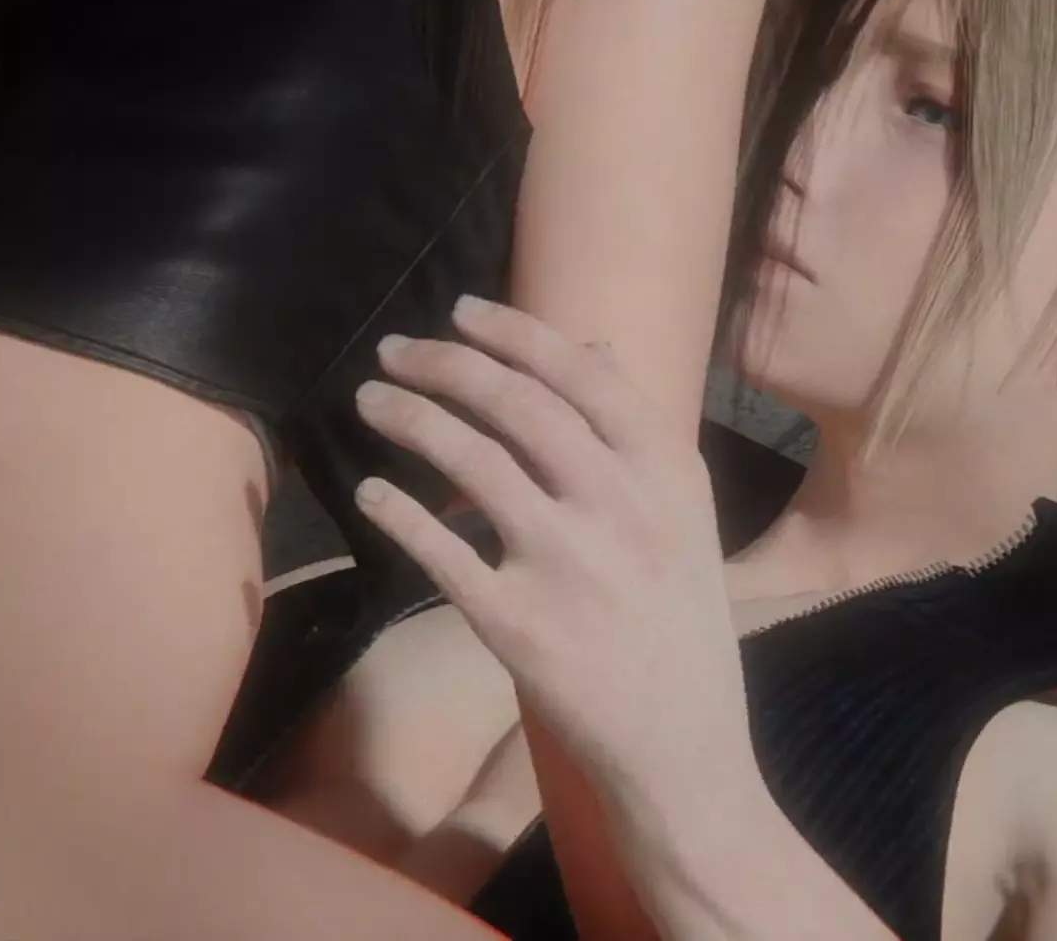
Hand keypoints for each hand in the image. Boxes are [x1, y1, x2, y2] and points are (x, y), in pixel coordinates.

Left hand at [347, 295, 752, 798]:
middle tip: (396, 350)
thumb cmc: (681, 626)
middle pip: (519, 405)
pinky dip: (398, 512)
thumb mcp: (685, 520)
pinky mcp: (515, 622)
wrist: (681, 745)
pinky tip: (372, 493)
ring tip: (370, 402)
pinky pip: (440, 551)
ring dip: (410, 419)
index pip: (584, 376)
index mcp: (668, 476)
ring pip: (473, 462)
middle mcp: (620, 507)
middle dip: (445, 364)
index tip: (463, 311)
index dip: (516, 333)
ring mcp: (566, 564)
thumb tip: (598, 348)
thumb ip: (640, 435)